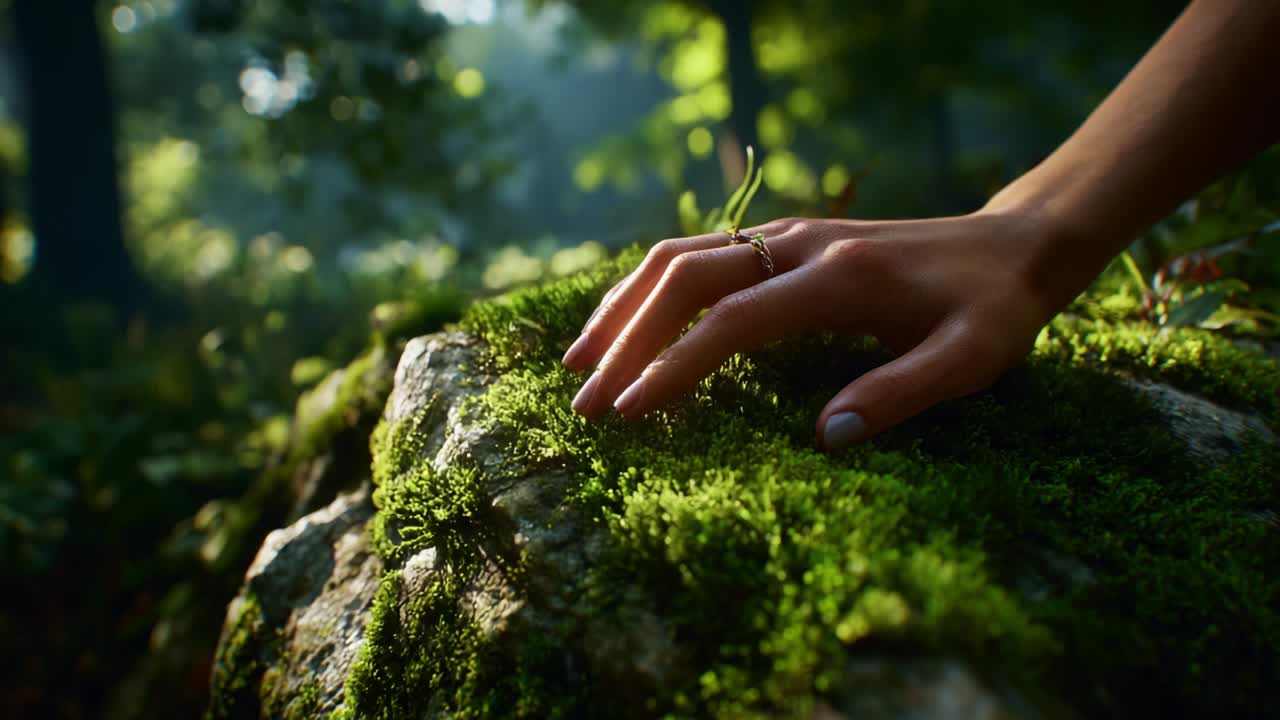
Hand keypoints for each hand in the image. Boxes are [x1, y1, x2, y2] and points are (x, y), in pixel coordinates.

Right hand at [561, 211, 1074, 450]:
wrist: (1014, 246)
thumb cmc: (994, 310)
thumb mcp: (970, 359)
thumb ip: (901, 393)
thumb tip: (825, 438)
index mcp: (839, 277)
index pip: (732, 322)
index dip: (674, 367)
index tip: (629, 414)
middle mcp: (800, 243)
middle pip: (685, 278)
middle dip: (625, 340)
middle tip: (585, 402)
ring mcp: (788, 234)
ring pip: (680, 256)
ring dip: (624, 306)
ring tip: (578, 360)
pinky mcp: (785, 239)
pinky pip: (699, 255)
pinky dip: (650, 288)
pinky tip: (628, 322)